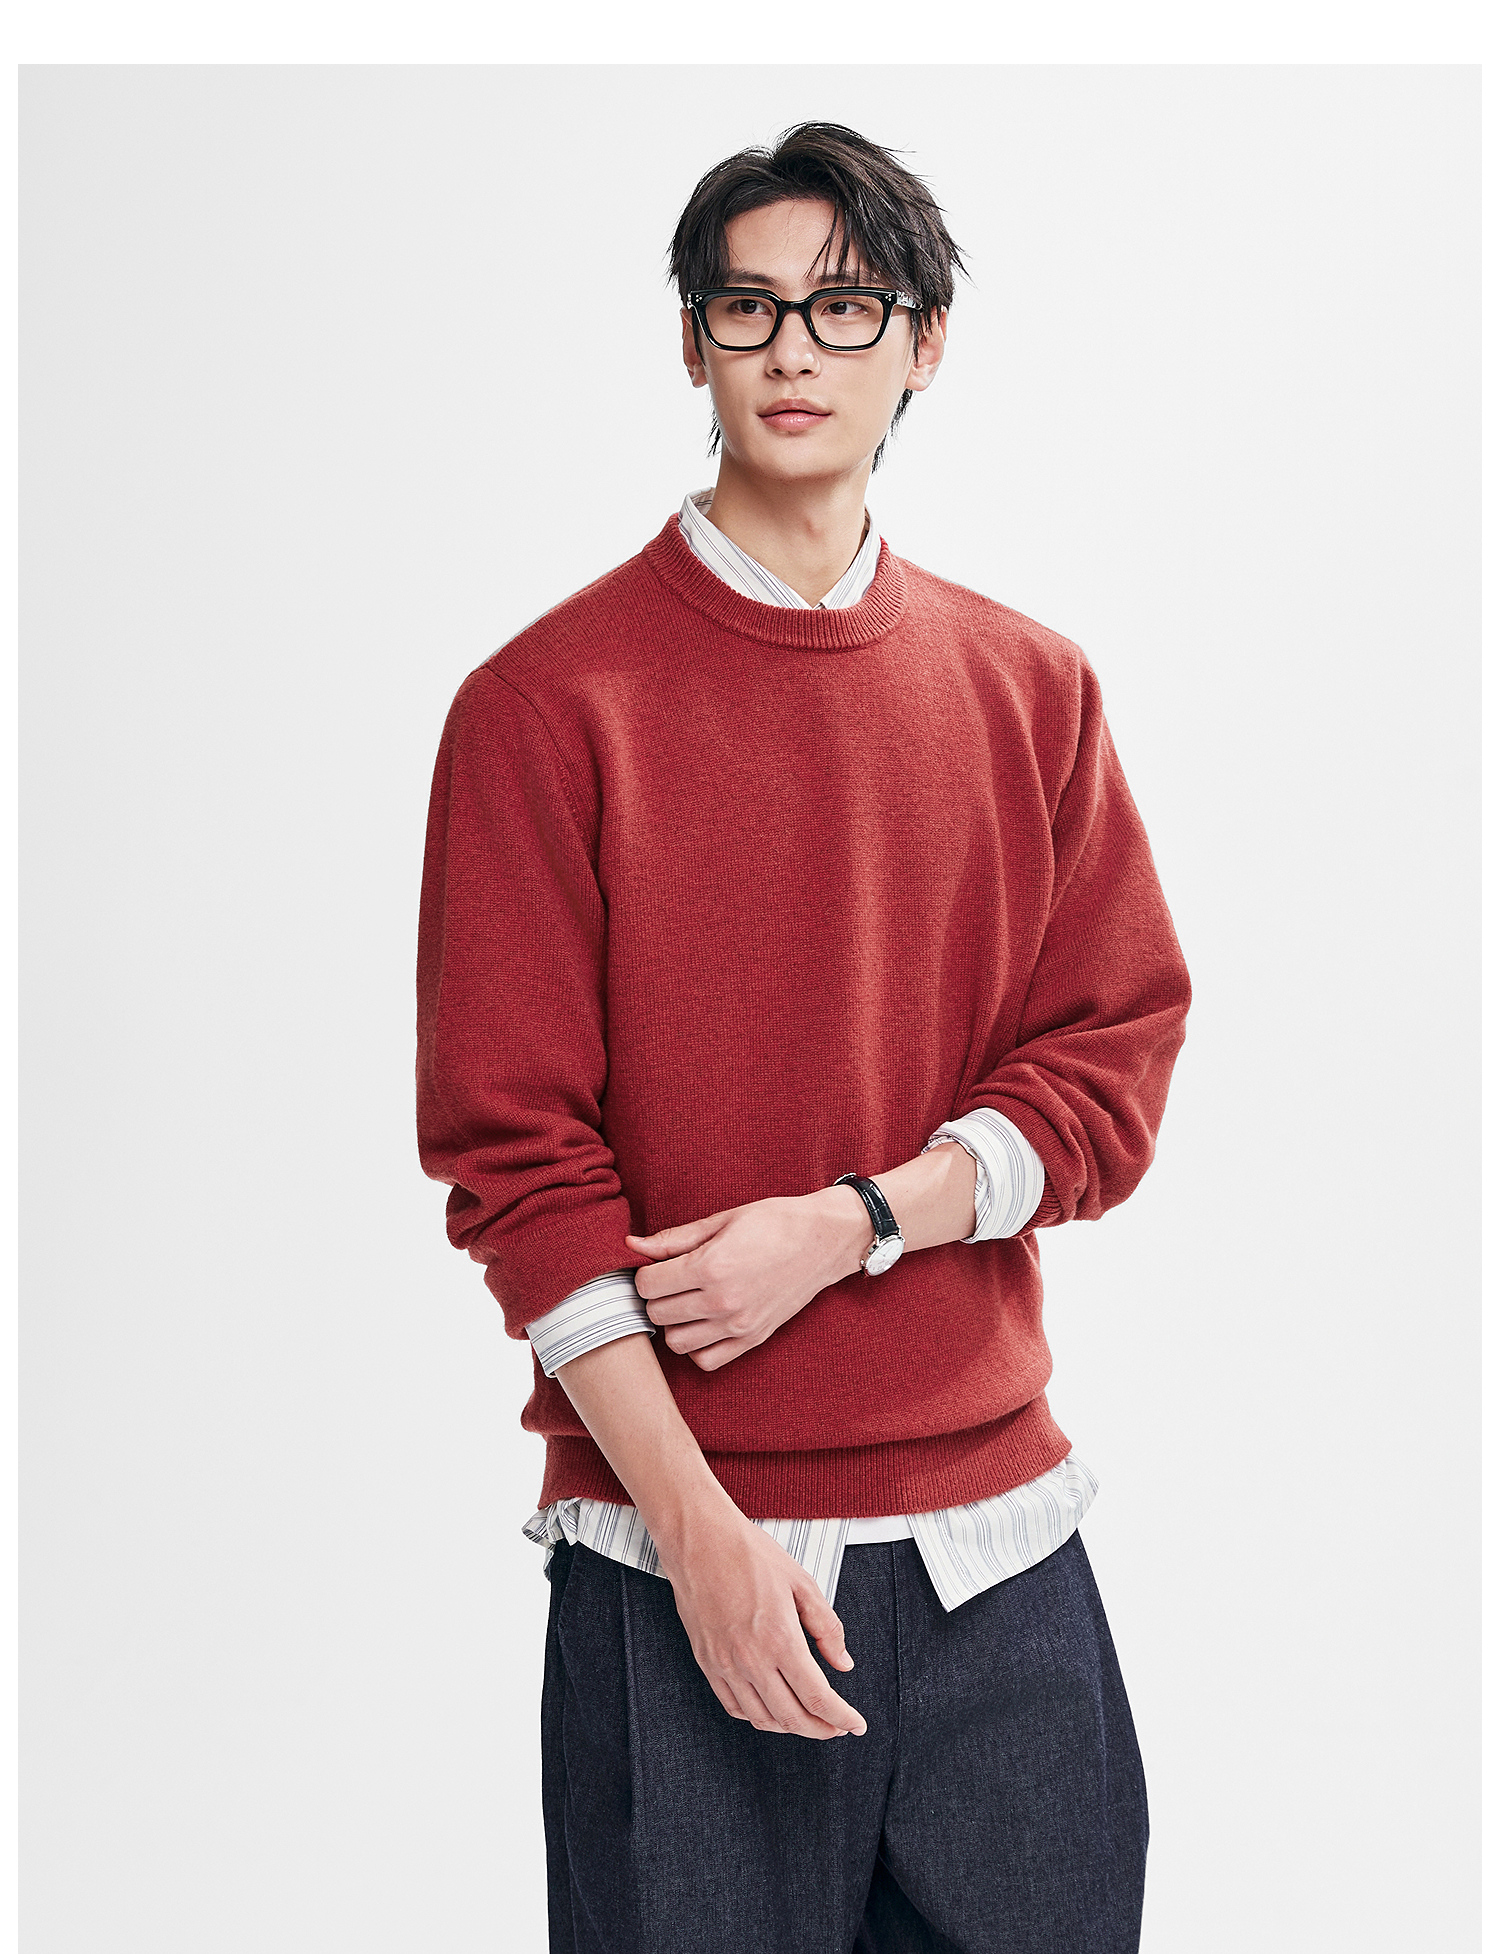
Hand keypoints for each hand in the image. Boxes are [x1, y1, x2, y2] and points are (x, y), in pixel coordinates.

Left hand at [626, 1187, 868, 1371]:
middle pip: (657, 1314)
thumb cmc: (774, 1222)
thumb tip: (631, 1245)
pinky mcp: (753, 1339)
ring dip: (672, 1323)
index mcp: (711, 1266)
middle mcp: (722, 1301)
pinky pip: (706, 1360)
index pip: (648, 1284)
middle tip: (669, 1282)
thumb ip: (674, 1239)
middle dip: (655, 1297)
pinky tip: (703, 1322)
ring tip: (684, 1302)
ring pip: (675, 1342)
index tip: (657, 1265)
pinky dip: (697, 1346)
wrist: (824, 1240)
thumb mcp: (722, 1220)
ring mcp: (739, 1324)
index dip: (645, 1273)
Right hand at [656, 1502, 867, 1739]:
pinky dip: (757, 1717)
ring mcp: (726, 1665)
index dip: (842, 1717)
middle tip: (837, 1726)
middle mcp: (752, 1660)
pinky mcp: (707, 1663)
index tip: (856, 1724)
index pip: (818, 1698)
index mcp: (781, 1639)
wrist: (699, 1540)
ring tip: (807, 1719)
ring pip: (763, 1719)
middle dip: (821, 1729)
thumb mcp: (801, 1582)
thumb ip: (827, 1627)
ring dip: (790, 1727)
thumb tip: (843, 1662)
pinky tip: (771, 1709)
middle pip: (793, 1717)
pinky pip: (734, 1707)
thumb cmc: (749, 1554)